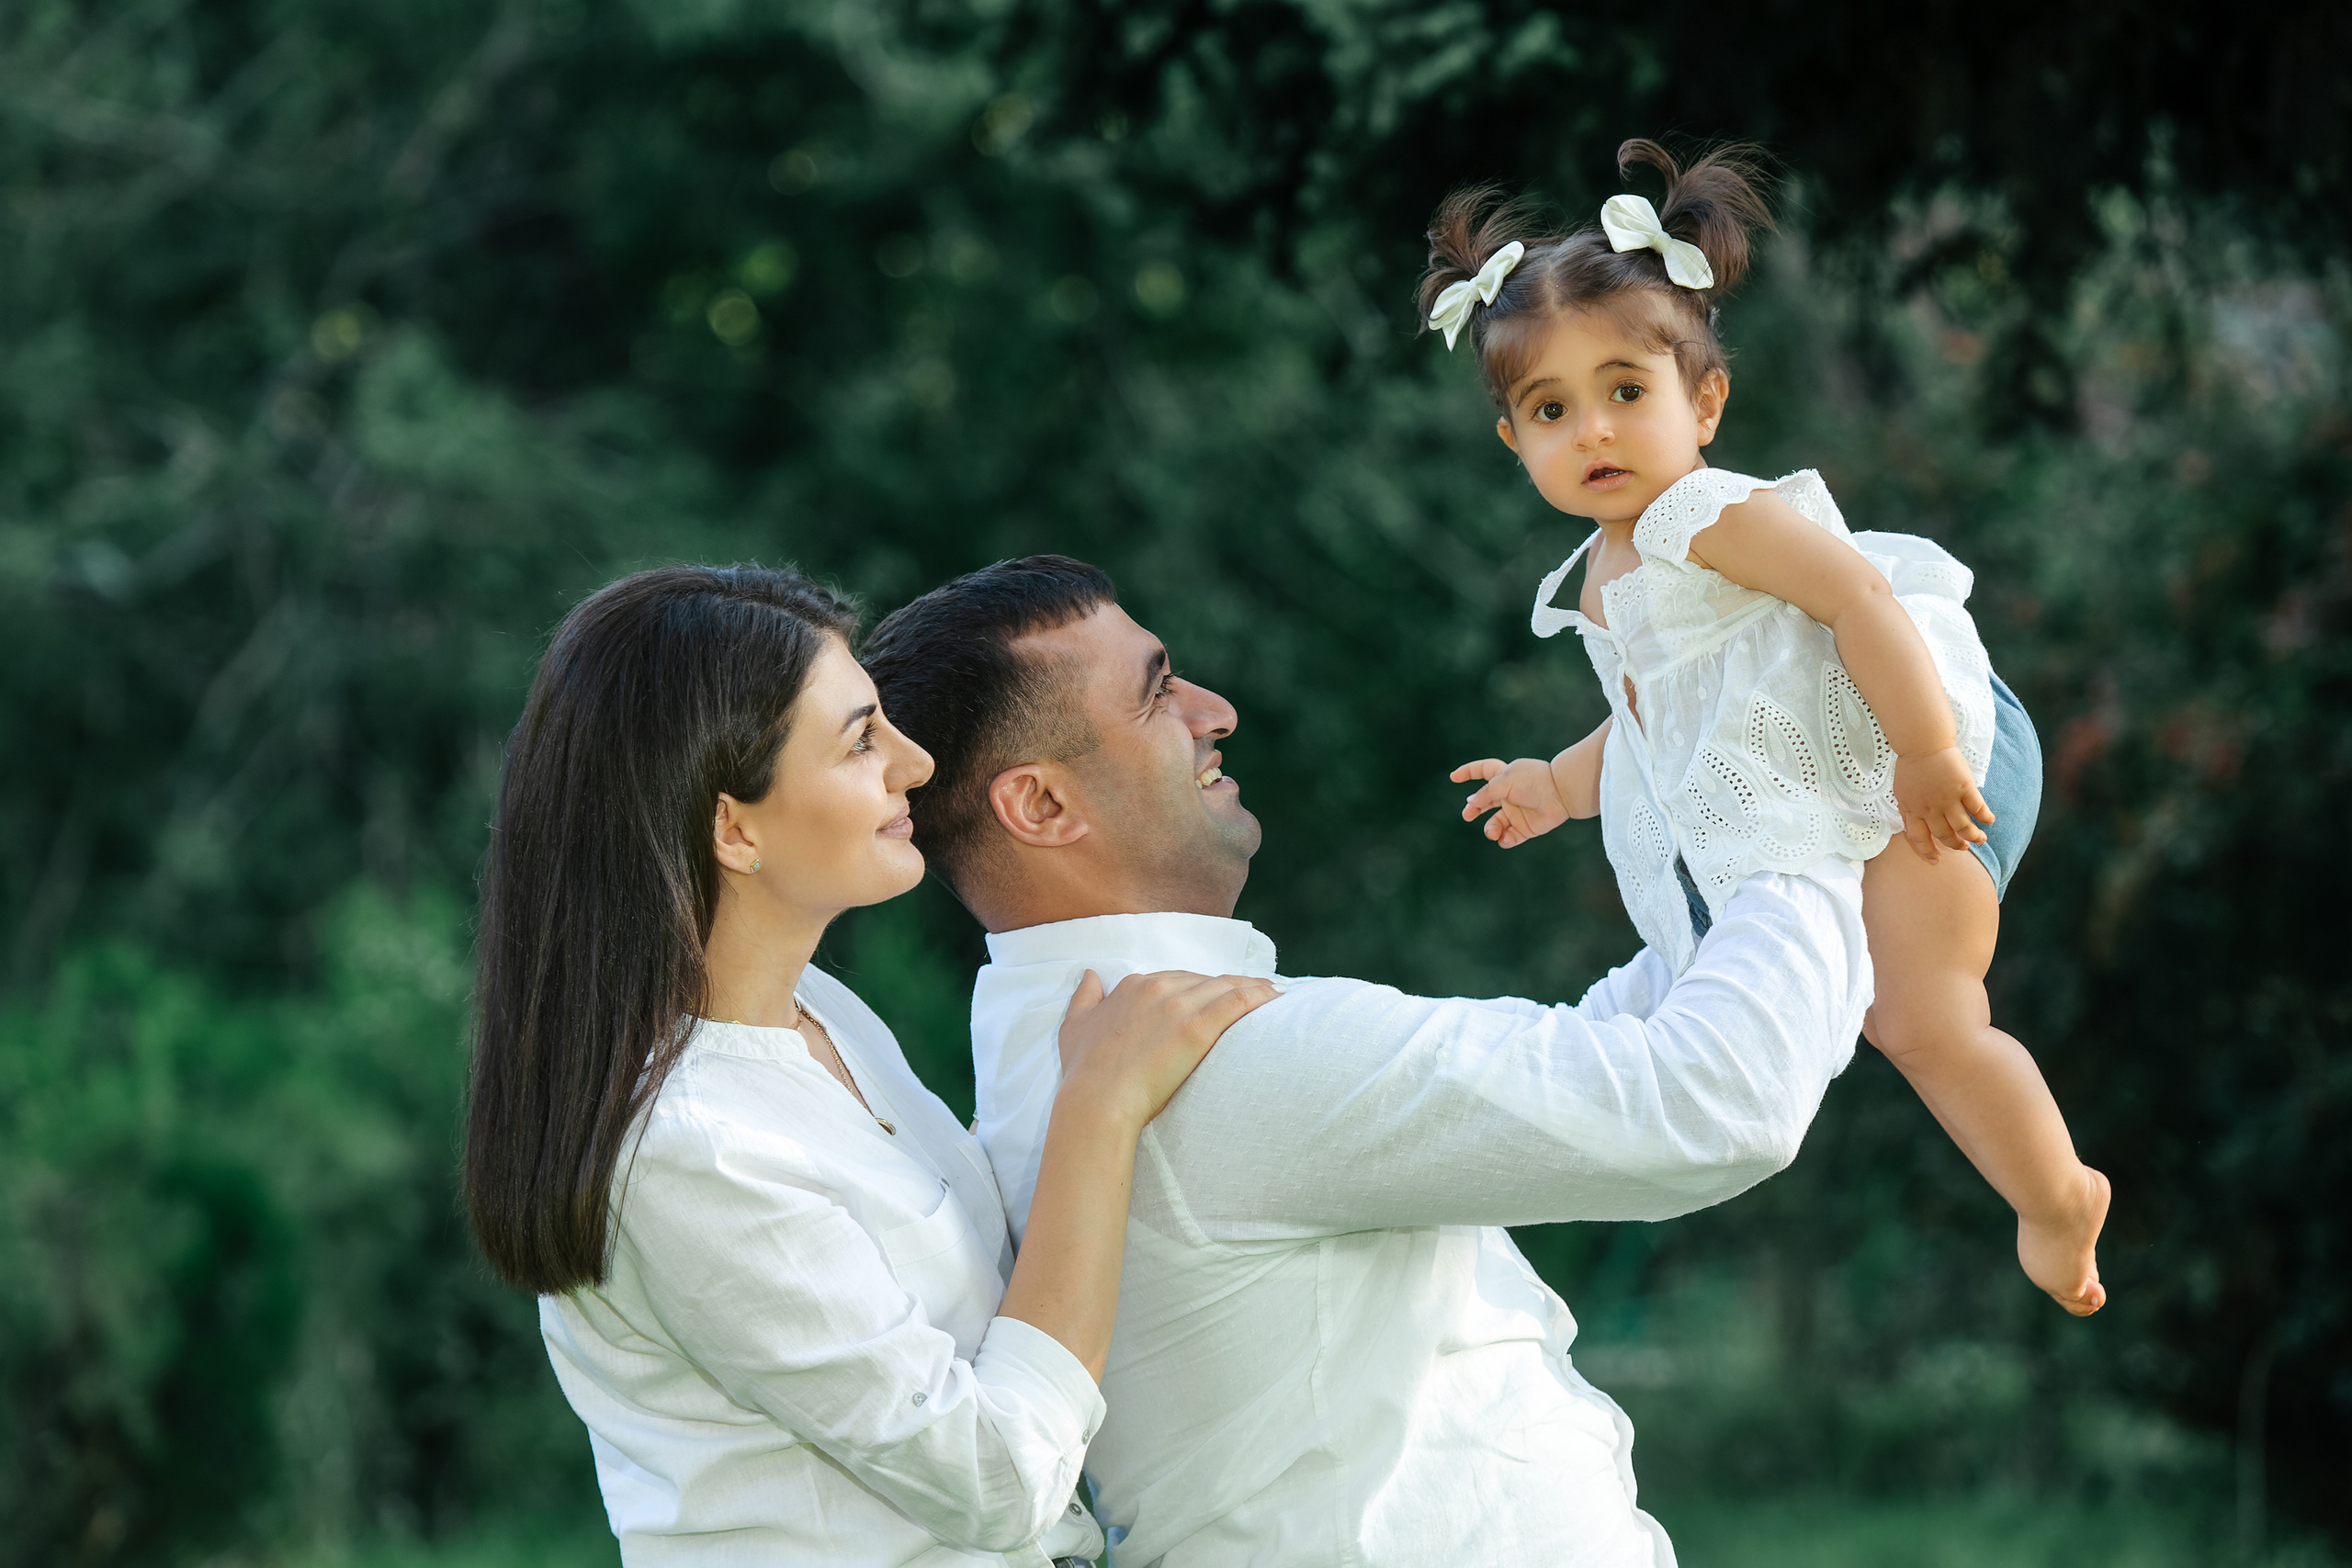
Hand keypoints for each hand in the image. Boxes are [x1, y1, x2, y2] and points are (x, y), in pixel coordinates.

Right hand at [1055, 969, 1277, 1132]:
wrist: (1098, 1099)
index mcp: (1133, 987)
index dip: (1198, 987)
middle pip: (1204, 980)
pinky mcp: (1197, 1027)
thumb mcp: (1075, 1026)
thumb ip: (1084, 997)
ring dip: (1253, 986)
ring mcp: (1179, 1006)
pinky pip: (1237, 1001)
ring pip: (1225, 985)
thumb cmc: (1085, 1070)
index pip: (1176, 978)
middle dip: (1229, 985)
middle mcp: (1157, 988)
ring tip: (1273, 993)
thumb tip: (1090, 975)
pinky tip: (1275, 997)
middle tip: (1254, 993)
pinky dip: (1259, 995)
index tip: (1214, 994)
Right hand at [1451, 757, 1568, 848]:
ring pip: (1495, 823)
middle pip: (1484, 802)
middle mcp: (1509, 795)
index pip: (1481, 771)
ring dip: (1490, 829)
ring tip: (1493, 832)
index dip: (1467, 773)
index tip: (1453, 777)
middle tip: (1467, 815)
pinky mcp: (1525, 828)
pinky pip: (1510, 837)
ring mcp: (1516, 812)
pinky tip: (1505, 839)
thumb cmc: (1534, 781)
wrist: (1562, 794)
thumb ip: (1486, 792)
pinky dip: (1505, 840)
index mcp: (1504, 777)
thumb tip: (1470, 802)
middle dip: (1473, 809)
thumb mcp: (1505, 781)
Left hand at [1893, 746, 1993, 861]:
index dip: (1927, 852)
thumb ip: (1908, 811)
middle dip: (1956, 844)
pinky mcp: (1963, 787)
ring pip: (1963, 826)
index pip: (1918, 838)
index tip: (1936, 860)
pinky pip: (1977, 808)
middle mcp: (1930, 808)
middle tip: (1964, 847)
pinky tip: (1989, 820)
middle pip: (1944, 835)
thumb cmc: (1911, 766)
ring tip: (1981, 838)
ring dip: (1974, 836)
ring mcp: (1947, 798)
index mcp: (1912, 809)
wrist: (1922, 743)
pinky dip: (1985, 817)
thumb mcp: (1901, 792)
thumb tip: (1912, 828)